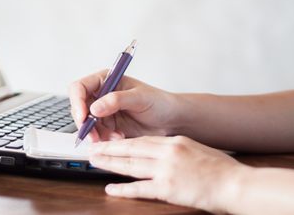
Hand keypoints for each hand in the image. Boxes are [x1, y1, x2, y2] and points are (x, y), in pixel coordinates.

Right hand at [69, 72, 179, 140]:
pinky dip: (105, 139)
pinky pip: (97, 135)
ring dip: (97, 134)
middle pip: (79, 108)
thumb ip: (116, 100)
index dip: (77, 102)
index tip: (83, 116)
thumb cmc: (160, 102)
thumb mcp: (139, 98)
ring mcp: (103, 112)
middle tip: (94, 135)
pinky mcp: (108, 127)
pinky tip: (119, 137)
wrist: (172, 121)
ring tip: (115, 137)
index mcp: (106, 80)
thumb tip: (94, 107)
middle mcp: (101, 95)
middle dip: (85, 123)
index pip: (80, 88)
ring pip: (87, 125)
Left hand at [89, 136, 246, 212]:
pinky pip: (140, 188)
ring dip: (110, 164)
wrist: (236, 184)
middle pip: (130, 149)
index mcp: (173, 141)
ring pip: (131, 165)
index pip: (140, 140)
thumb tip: (159, 151)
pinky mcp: (168, 188)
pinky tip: (110, 188)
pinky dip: (123, 188)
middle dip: (109, 149)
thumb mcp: (195, 149)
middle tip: (92, 149)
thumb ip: (175, 149)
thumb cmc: (221, 169)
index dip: (121, 141)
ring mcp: (166, 170)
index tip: (108, 142)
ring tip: (94, 162)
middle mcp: (167, 153)